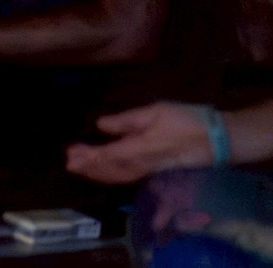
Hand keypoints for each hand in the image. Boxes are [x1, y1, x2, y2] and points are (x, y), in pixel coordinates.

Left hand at [65, 102, 214, 184]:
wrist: (217, 139)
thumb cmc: (187, 120)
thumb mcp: (156, 111)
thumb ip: (127, 120)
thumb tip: (101, 125)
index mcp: (141, 148)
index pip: (108, 156)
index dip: (88, 158)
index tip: (70, 157)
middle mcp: (143, 163)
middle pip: (110, 170)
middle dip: (88, 167)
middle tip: (69, 161)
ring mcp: (150, 169)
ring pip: (118, 175)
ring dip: (98, 172)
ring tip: (79, 166)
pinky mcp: (156, 169)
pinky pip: (128, 176)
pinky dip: (112, 174)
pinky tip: (103, 170)